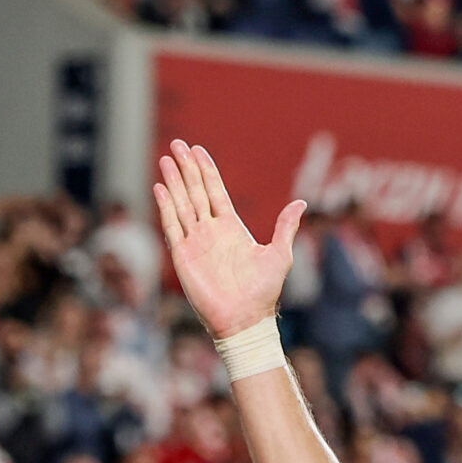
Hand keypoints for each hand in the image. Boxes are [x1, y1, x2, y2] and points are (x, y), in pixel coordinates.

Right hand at [153, 138, 303, 338]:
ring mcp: (196, 242)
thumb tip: (301, 202)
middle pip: (195, 191)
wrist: (245, 319)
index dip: (207, 170)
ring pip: (181, 204)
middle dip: (187, 167)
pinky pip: (172, 226)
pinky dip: (166, 206)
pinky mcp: (183, 255)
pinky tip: (160, 187)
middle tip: (178, 143)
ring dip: (174, 181)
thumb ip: (285, 227)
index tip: (198, 150)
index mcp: (232, 228)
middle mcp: (211, 231)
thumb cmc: (263, 292)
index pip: (215, 191)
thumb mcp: (280, 254)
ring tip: (166, 158)